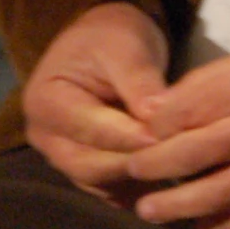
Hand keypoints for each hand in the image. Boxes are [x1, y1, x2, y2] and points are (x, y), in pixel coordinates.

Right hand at [21, 1, 168, 201]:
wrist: (103, 42)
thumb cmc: (112, 38)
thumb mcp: (127, 49)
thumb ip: (140, 82)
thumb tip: (158, 118)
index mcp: (46, 102)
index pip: (92, 131)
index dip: (133, 138)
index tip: (170, 137)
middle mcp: (47, 137)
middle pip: (91, 168)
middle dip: (138, 164)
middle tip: (182, 159)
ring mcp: (64, 156)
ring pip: (102, 184)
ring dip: (141, 180)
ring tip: (183, 170)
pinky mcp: (87, 167)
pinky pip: (113, 189)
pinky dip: (141, 187)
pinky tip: (175, 180)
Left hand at [127, 38, 229, 228]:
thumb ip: (209, 82)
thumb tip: (158, 111)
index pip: (186, 112)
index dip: (157, 127)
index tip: (145, 134)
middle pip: (194, 155)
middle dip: (154, 168)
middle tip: (133, 173)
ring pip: (220, 194)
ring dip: (179, 207)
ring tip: (151, 212)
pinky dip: (226, 226)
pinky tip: (204, 226)